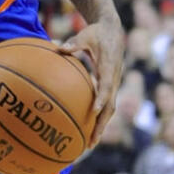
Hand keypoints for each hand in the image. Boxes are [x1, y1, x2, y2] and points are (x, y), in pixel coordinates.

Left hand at [58, 16, 123, 146]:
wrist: (114, 30)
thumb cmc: (97, 32)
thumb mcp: (85, 35)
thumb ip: (74, 43)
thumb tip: (59, 47)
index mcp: (109, 67)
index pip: (106, 86)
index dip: (102, 98)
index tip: (95, 110)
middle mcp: (114, 78)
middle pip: (110, 106)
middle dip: (102, 124)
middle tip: (91, 141)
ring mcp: (113, 83)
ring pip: (110, 109)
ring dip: (101, 126)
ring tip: (90, 143)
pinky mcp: (110, 85)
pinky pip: (105, 104)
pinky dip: (99, 117)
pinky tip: (87, 128)